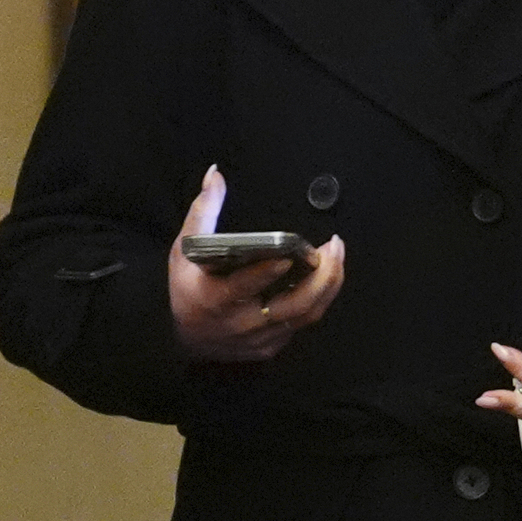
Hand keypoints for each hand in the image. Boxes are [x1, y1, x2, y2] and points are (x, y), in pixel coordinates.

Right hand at [168, 165, 346, 362]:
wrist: (186, 341)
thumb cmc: (187, 288)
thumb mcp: (184, 250)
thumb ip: (203, 212)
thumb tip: (215, 174)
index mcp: (213, 300)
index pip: (242, 288)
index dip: (266, 273)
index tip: (288, 255)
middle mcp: (240, 324)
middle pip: (292, 306)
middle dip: (321, 277)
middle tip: (334, 246)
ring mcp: (260, 339)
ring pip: (306, 315)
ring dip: (329, 285)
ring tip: (337, 255)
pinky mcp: (273, 346)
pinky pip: (304, 323)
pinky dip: (320, 298)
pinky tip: (328, 275)